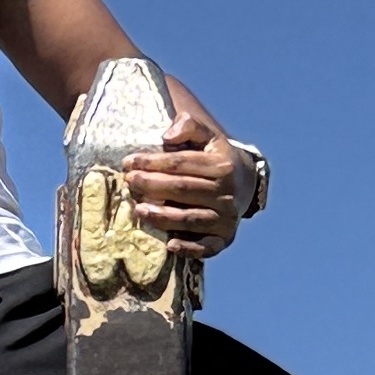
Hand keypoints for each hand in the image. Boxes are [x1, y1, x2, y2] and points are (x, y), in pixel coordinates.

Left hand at [125, 95, 250, 258]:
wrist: (246, 184)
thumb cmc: (216, 158)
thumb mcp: (208, 136)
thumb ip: (189, 126)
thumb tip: (167, 136)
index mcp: (222, 166)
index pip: (181, 163)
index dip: (153, 162)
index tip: (129, 162)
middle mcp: (227, 193)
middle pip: (183, 189)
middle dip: (152, 185)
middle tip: (130, 183)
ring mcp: (227, 218)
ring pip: (190, 219)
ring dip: (163, 217)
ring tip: (138, 210)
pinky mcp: (225, 239)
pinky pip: (206, 247)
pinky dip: (189, 248)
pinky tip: (169, 245)